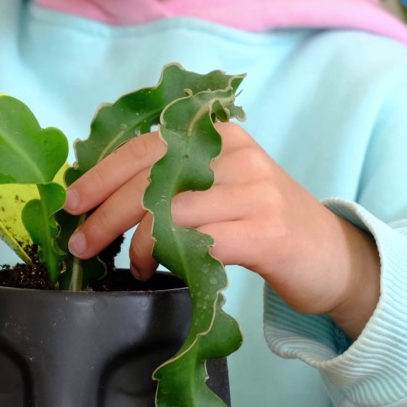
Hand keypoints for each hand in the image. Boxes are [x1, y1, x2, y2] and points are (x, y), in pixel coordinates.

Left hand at [63, 123, 381, 337]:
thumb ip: (178, 179)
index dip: (103, 173)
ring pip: (170, 209)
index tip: (72, 200)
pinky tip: (160, 269)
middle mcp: (239, 156)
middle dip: (106, 211)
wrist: (334, 257)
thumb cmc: (267, 225)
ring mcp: (255, 193)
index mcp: (223, 137)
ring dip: (136, 241)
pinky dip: (169, 256)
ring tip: (128, 263)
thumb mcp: (224, 188)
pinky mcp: (265, 232)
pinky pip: (199, 240)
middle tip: (81, 241)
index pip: (148, 145)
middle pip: (153, 176)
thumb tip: (104, 191)